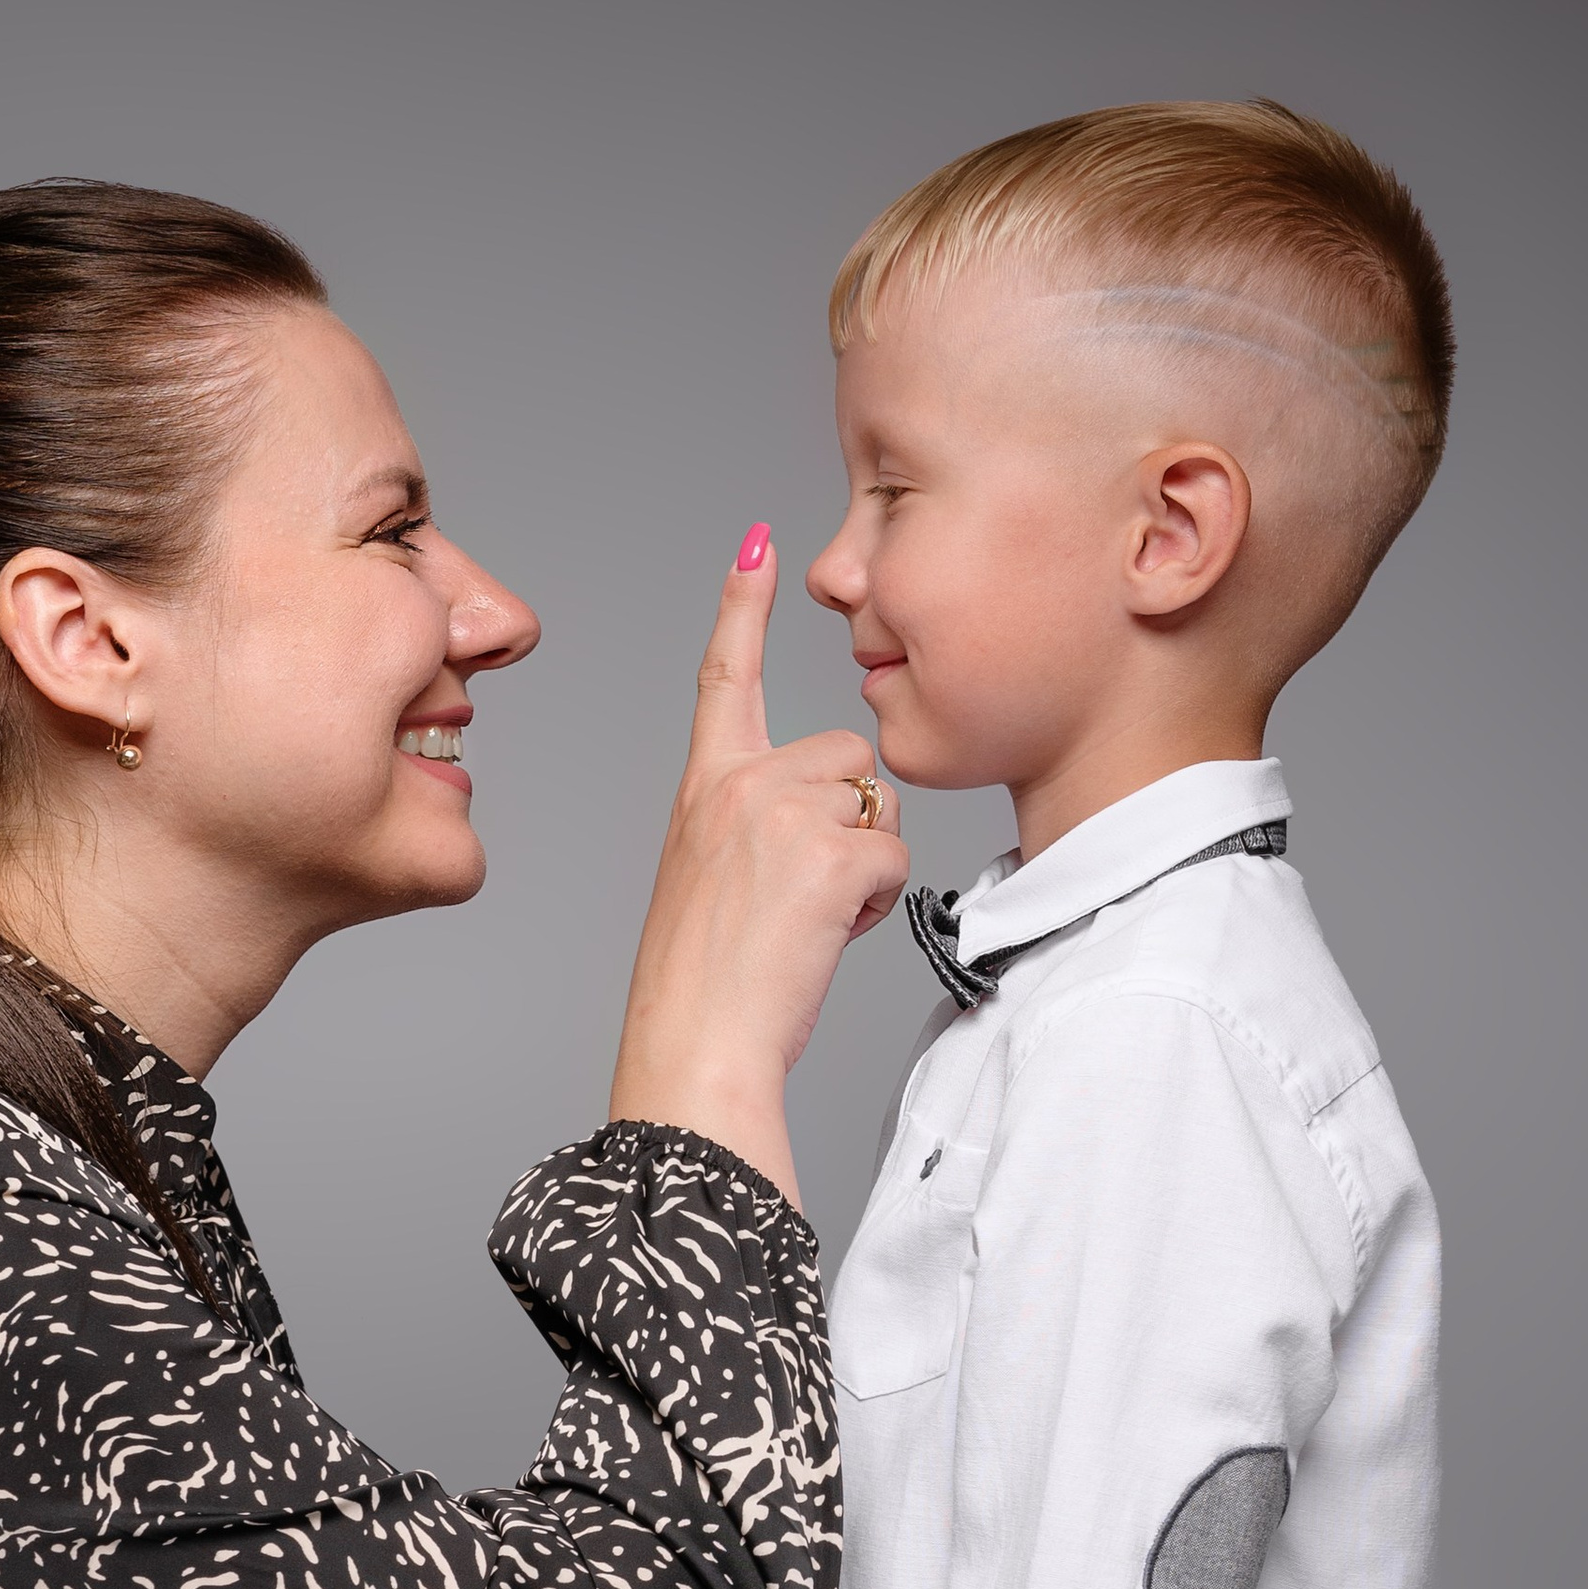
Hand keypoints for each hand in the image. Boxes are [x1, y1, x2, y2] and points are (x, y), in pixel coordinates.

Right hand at [608, 529, 910, 1205]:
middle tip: (798, 896)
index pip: (726, 675)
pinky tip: (824, 936)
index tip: (758, 544)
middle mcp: (736, 783)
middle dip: (849, 821)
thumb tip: (839, 809)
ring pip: (877, 807)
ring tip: (805, 920)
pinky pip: (893, 859)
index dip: (743, 606)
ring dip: (865, 866)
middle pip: (845, 754)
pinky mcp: (827, 854)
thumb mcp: (709, 879)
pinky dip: (874, 906)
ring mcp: (780, 814)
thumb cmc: (704, 984)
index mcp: (702, 786)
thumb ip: (758, 823)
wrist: (694, 1044)